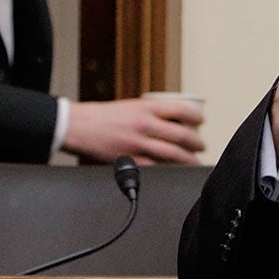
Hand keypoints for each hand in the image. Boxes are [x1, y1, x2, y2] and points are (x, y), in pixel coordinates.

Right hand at [62, 96, 205, 163]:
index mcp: (145, 108)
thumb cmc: (100, 117)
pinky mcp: (130, 159)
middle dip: (197, 142)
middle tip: (202, 146)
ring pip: (173, 153)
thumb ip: (149, 113)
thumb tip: (171, 121)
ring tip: (195, 161)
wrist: (75, 126)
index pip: (180, 109)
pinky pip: (156, 167)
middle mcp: (144, 124)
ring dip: (189, 159)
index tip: (202, 120)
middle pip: (182, 134)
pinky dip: (168, 170)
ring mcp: (138, 143)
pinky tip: (174, 172)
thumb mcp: (128, 106)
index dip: (196, 116)